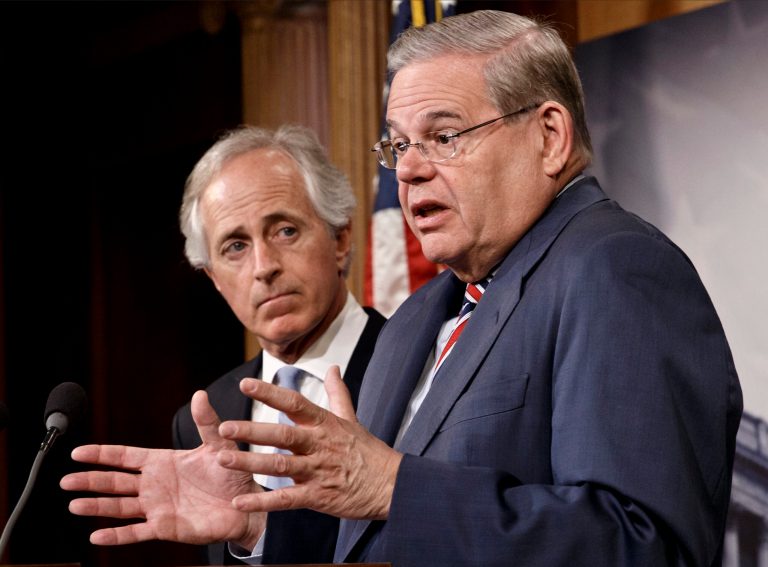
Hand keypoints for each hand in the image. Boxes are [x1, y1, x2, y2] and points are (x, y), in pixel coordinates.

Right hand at [60, 391, 264, 549]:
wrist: (247, 504)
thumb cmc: (232, 473)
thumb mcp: (219, 444)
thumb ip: (206, 421)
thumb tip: (199, 394)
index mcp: (163, 462)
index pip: (126, 456)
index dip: (102, 454)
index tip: (78, 452)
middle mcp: (155, 484)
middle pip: (115, 482)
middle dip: (90, 480)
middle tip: (66, 480)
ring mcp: (157, 507)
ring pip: (120, 507)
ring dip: (97, 507)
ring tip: (74, 504)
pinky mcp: (165, 527)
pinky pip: (136, 532)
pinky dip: (117, 535)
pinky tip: (97, 536)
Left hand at [216, 366, 402, 519]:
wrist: (391, 485)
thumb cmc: (368, 452)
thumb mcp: (352, 419)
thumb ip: (337, 393)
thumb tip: (332, 369)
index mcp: (325, 424)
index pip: (295, 402)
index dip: (270, 393)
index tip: (246, 384)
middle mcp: (319, 444)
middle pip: (282, 434)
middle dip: (252, 430)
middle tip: (224, 428)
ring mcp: (318, 471)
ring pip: (280, 466)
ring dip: (251, 462)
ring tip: (224, 459)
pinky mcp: (319, 496)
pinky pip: (287, 499)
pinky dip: (263, 502)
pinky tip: (241, 501)